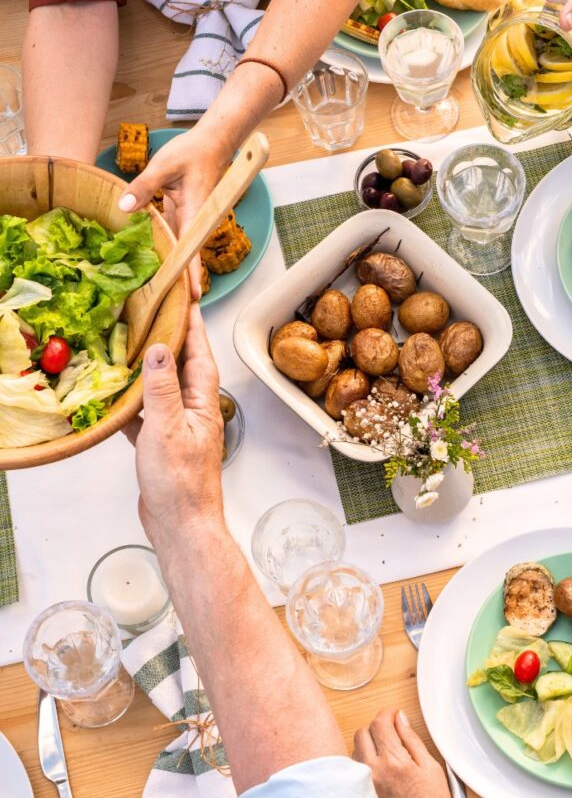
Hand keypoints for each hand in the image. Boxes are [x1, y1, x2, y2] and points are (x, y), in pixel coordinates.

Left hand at [118, 126, 230, 297]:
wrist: (213, 142)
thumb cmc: (192, 151)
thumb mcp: (163, 164)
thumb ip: (143, 186)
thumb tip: (124, 208)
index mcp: (195, 211)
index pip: (193, 248)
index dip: (192, 273)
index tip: (193, 296)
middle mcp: (195, 220)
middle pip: (188, 256)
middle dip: (181, 281)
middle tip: (172, 309)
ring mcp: (189, 219)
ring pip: (180, 248)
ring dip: (172, 268)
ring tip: (160, 295)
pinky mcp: (182, 214)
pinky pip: (172, 236)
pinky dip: (163, 250)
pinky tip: (150, 265)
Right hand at [123, 303, 224, 544]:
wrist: (182, 526)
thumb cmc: (181, 483)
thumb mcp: (168, 428)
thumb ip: (162, 388)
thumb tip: (157, 348)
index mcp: (202, 400)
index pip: (199, 351)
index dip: (192, 322)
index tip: (185, 295)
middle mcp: (194, 408)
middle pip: (183, 364)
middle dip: (171, 338)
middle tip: (155, 312)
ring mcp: (179, 426)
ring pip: (163, 388)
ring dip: (150, 368)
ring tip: (133, 345)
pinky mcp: (163, 444)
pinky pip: (147, 414)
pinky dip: (134, 403)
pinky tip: (118, 397)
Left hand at [354, 709, 449, 797]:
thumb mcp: (430, 767)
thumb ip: (412, 739)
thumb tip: (401, 718)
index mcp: (393, 761)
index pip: (380, 723)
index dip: (387, 713)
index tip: (394, 715)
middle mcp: (374, 771)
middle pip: (362, 732)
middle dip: (376, 727)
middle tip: (390, 732)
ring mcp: (366, 783)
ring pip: (356, 749)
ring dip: (368, 744)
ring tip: (386, 751)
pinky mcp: (363, 792)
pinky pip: (356, 767)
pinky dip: (364, 760)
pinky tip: (379, 766)